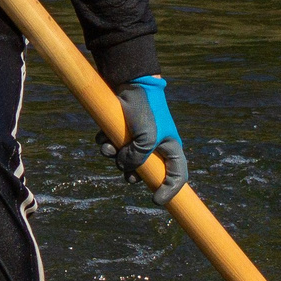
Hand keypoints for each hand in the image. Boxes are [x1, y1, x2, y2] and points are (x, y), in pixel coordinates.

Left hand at [97, 75, 186, 206]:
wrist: (128, 80)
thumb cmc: (144, 107)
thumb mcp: (146, 137)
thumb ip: (138, 158)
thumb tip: (125, 166)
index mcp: (170, 147)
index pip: (178, 175)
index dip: (170, 190)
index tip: (156, 200)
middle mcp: (155, 145)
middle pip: (144, 173)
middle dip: (131, 174)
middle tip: (126, 175)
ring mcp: (136, 138)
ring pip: (124, 160)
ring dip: (114, 157)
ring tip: (109, 146)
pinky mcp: (121, 130)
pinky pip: (112, 147)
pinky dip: (106, 144)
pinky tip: (103, 135)